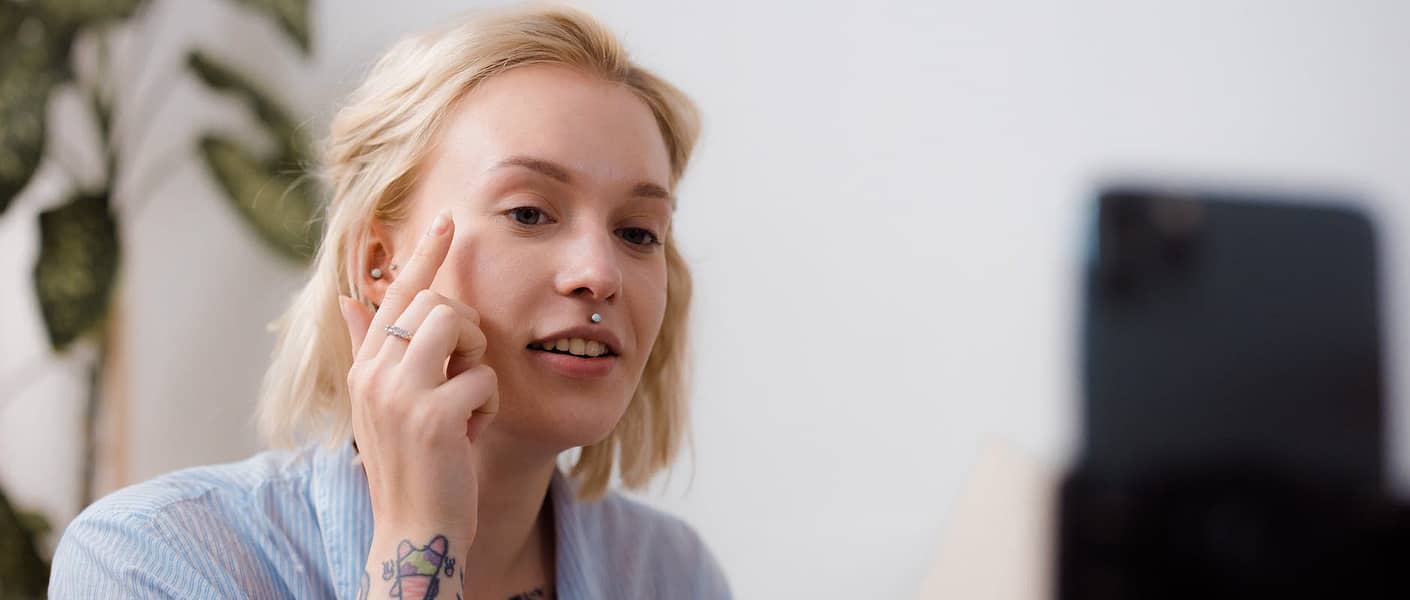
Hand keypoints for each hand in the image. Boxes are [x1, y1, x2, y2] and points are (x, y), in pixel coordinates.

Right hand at [339, 210, 492, 596]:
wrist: (414, 529)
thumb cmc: (410, 465)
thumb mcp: (384, 404)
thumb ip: (370, 349)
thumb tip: (350, 297)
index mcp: (366, 368)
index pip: (396, 295)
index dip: (424, 255)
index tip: (447, 220)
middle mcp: (375, 374)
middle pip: (435, 303)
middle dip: (466, 330)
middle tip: (465, 373)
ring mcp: (400, 393)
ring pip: (456, 326)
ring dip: (476, 362)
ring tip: (464, 402)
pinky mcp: (433, 415)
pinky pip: (483, 378)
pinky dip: (487, 406)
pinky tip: (470, 435)